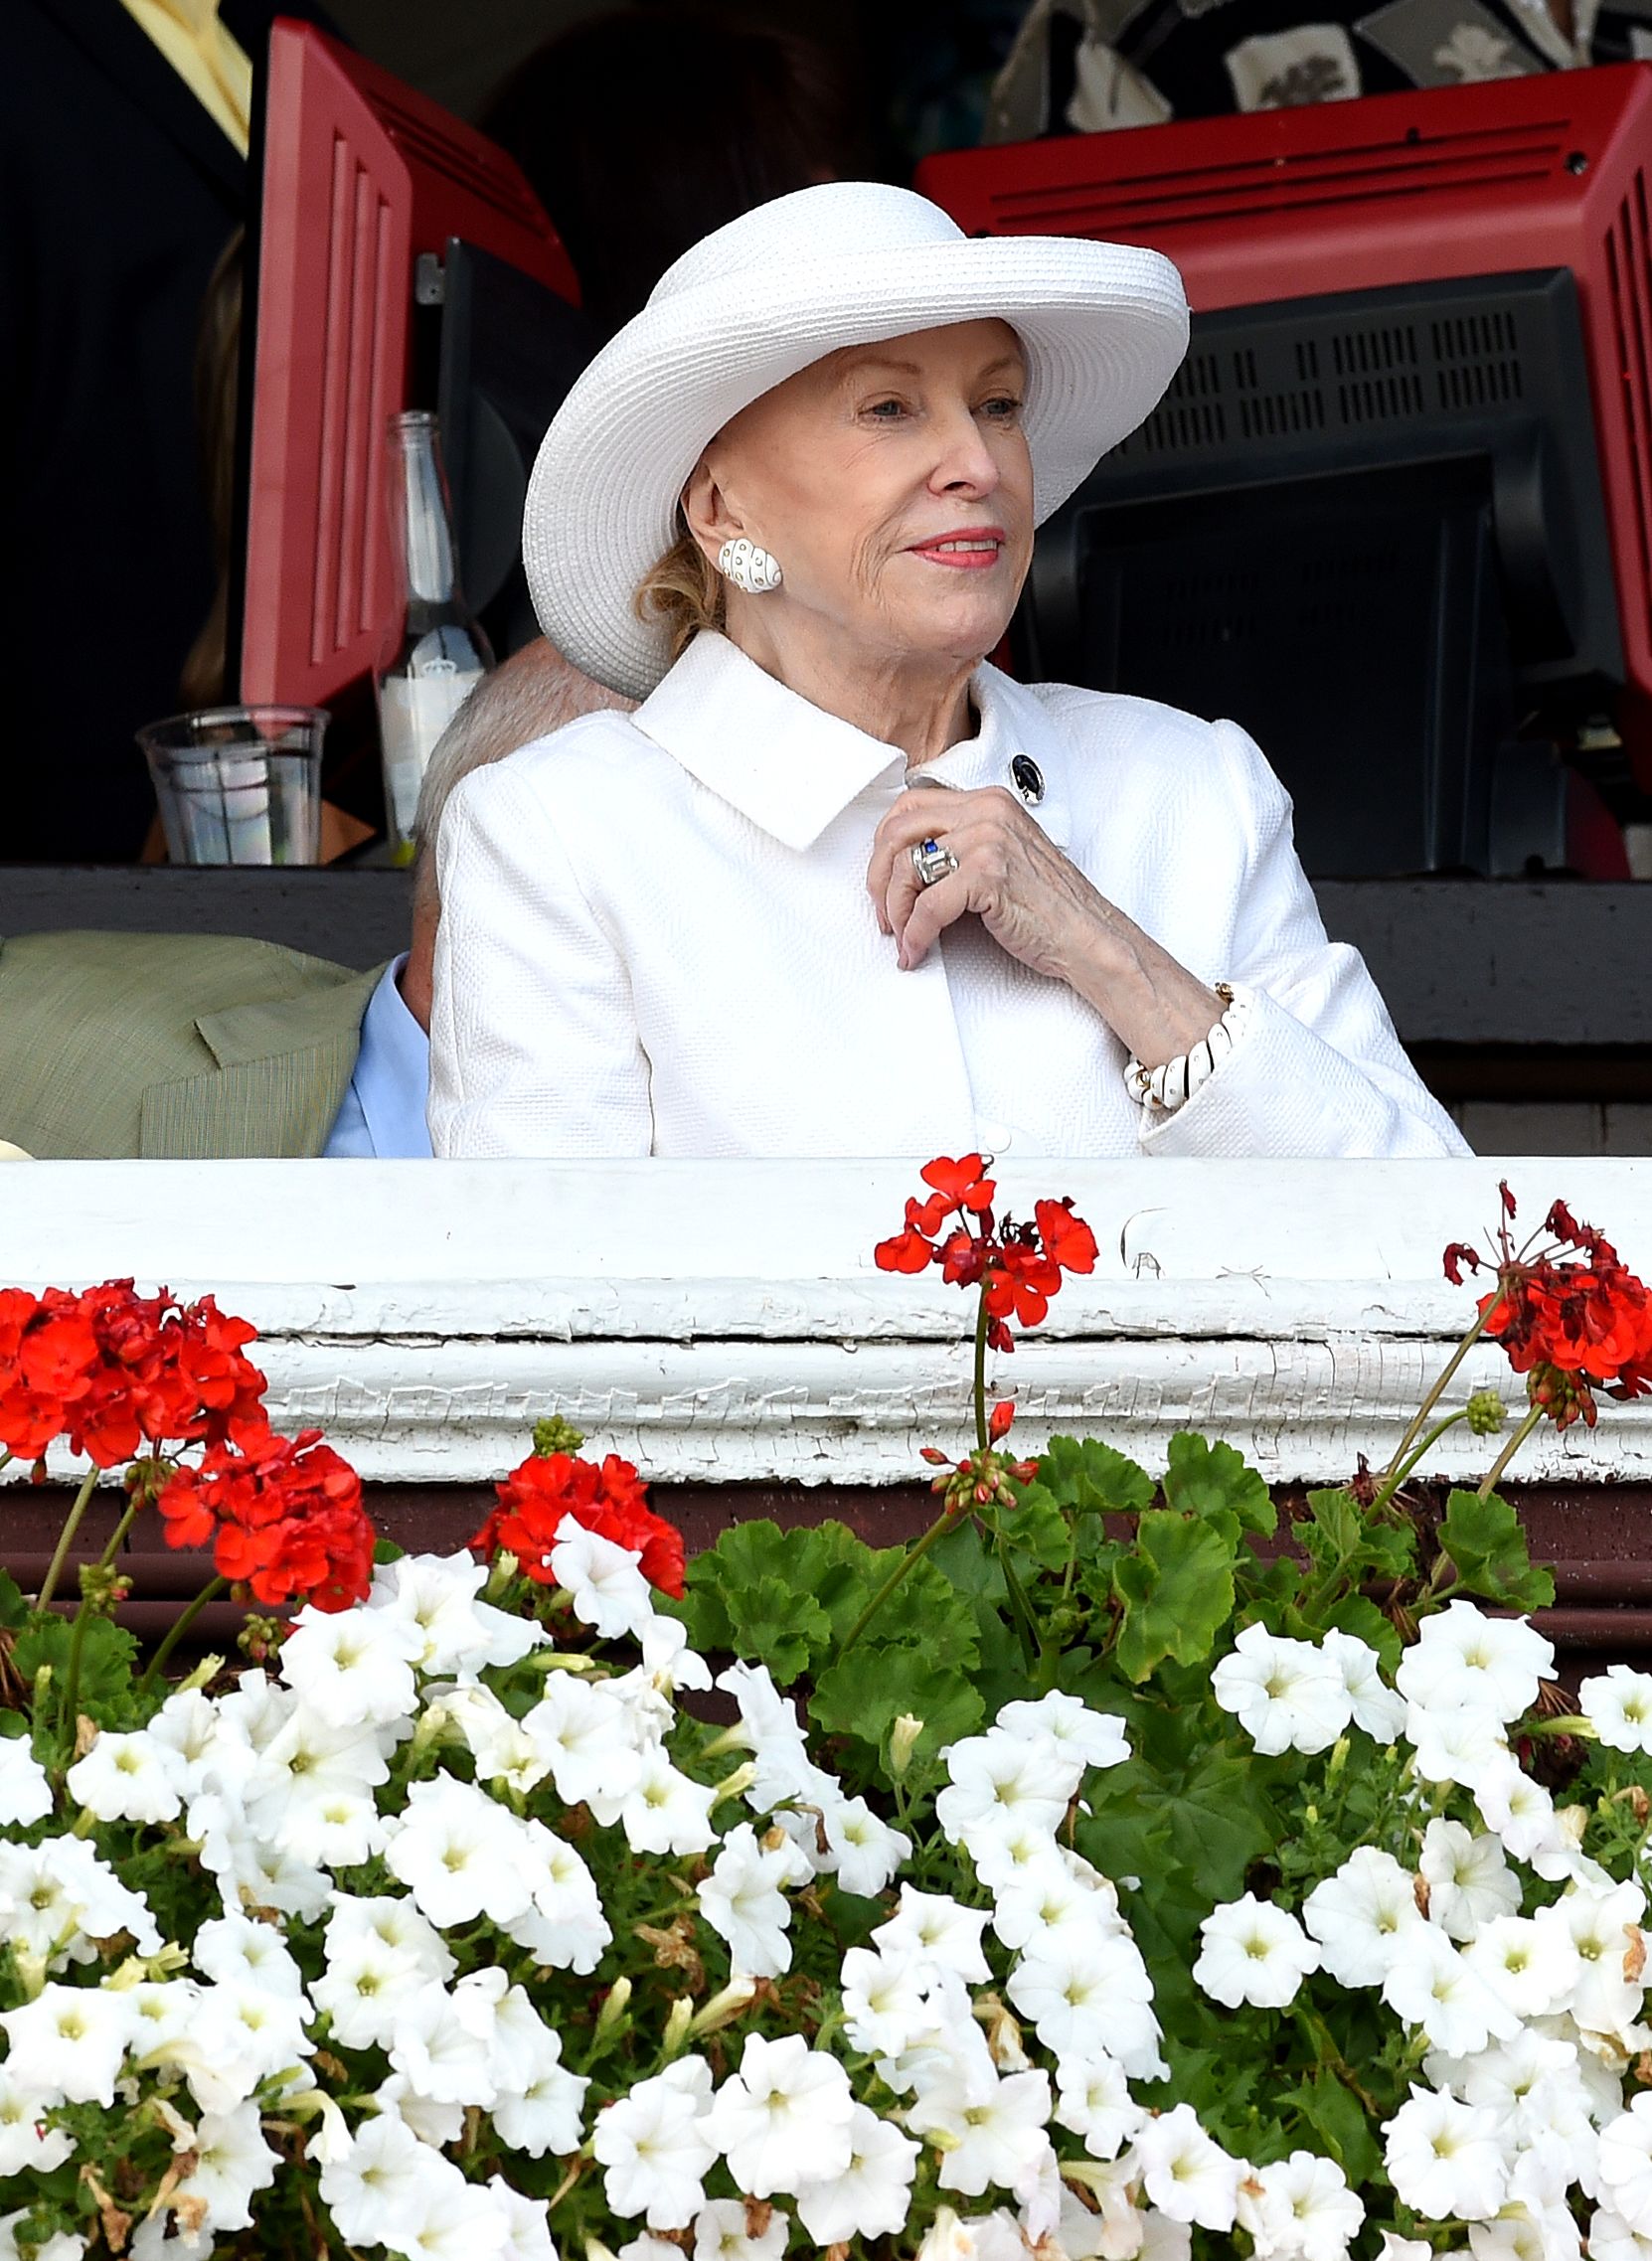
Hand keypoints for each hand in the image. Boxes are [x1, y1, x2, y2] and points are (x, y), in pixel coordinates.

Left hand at [867, 785, 1101, 980]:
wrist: (1088, 937)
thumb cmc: (1049, 907)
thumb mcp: (1001, 857)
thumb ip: (960, 847)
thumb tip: (906, 864)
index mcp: (988, 802)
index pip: (911, 806)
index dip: (885, 846)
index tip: (883, 880)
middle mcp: (986, 811)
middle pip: (898, 831)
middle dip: (879, 877)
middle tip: (884, 912)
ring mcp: (988, 839)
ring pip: (906, 867)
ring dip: (894, 910)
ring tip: (902, 936)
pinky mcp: (988, 874)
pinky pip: (927, 907)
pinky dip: (915, 934)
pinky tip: (917, 949)